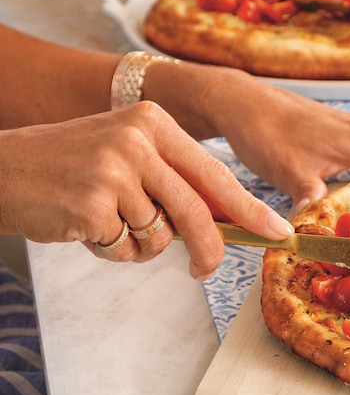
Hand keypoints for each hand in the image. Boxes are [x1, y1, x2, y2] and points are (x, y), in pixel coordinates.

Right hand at [0, 103, 293, 278]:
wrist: (0, 171)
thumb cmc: (68, 167)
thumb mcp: (126, 155)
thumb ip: (172, 180)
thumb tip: (226, 221)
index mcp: (153, 123)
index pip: (214, 173)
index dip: (248, 208)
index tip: (276, 231)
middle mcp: (138, 141)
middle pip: (196, 209)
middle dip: (209, 247)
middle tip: (205, 271)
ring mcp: (115, 172)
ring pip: (159, 235)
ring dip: (138, 245)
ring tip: (106, 224)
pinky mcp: (93, 206)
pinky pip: (125, 249)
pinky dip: (112, 252)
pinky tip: (85, 229)